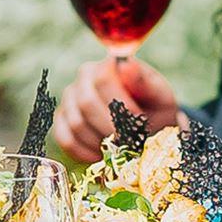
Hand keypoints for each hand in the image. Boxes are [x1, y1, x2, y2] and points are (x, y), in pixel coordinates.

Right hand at [52, 57, 185, 166]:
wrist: (147, 125)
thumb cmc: (154, 107)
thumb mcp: (159, 95)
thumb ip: (145, 82)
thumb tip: (127, 65)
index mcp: (108, 65)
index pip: (103, 79)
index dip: (121, 104)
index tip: (138, 121)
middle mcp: (84, 78)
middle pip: (86, 103)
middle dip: (109, 127)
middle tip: (128, 142)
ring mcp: (70, 99)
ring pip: (76, 124)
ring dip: (99, 142)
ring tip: (118, 148)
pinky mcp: (62, 120)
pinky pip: (65, 139)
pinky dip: (83, 152)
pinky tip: (100, 155)